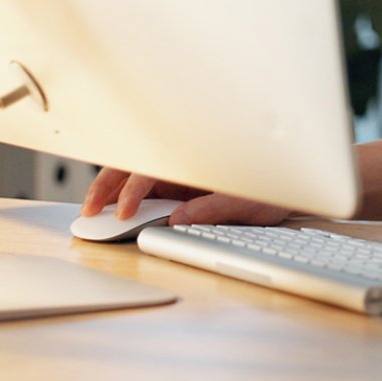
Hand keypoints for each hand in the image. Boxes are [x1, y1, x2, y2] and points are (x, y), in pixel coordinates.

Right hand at [79, 166, 291, 225]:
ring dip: (110, 189)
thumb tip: (178, 220)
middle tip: (88, 210)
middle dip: (106, 186)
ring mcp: (180, 173)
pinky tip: (113, 209)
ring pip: (135, 174)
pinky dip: (125, 195)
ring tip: (92, 209)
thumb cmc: (273, 184)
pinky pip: (147, 185)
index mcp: (195, 160)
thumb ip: (211, 209)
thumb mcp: (246, 200)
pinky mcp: (180, 185)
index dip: (132, 193)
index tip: (122, 214)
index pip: (151, 172)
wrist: (293, 178)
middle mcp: (183, 162)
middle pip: (133, 167)